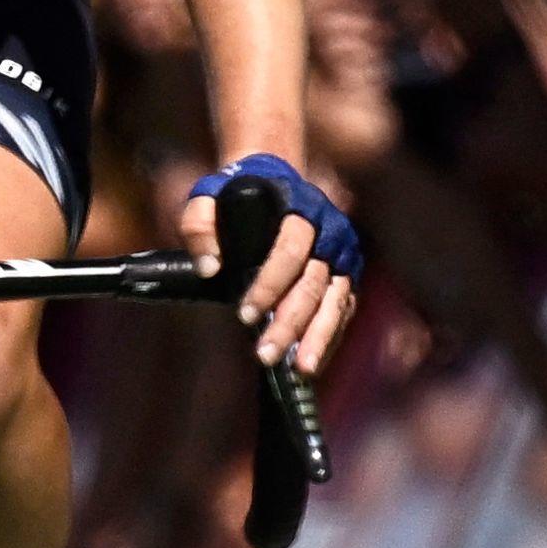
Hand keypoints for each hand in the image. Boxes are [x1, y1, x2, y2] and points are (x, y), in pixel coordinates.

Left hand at [181, 152, 359, 375]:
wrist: (274, 178)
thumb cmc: (237, 190)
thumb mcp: (208, 194)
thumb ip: (199, 225)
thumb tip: (208, 269)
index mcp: (300, 210)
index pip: (290, 251)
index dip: (269, 284)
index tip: (244, 314)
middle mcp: (330, 233)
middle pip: (313, 285)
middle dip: (290, 322)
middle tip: (266, 353)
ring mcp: (343, 255)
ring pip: (335, 302)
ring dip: (318, 337)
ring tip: (301, 369)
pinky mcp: (347, 274)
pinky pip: (341, 309)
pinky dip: (329, 335)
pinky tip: (312, 359)